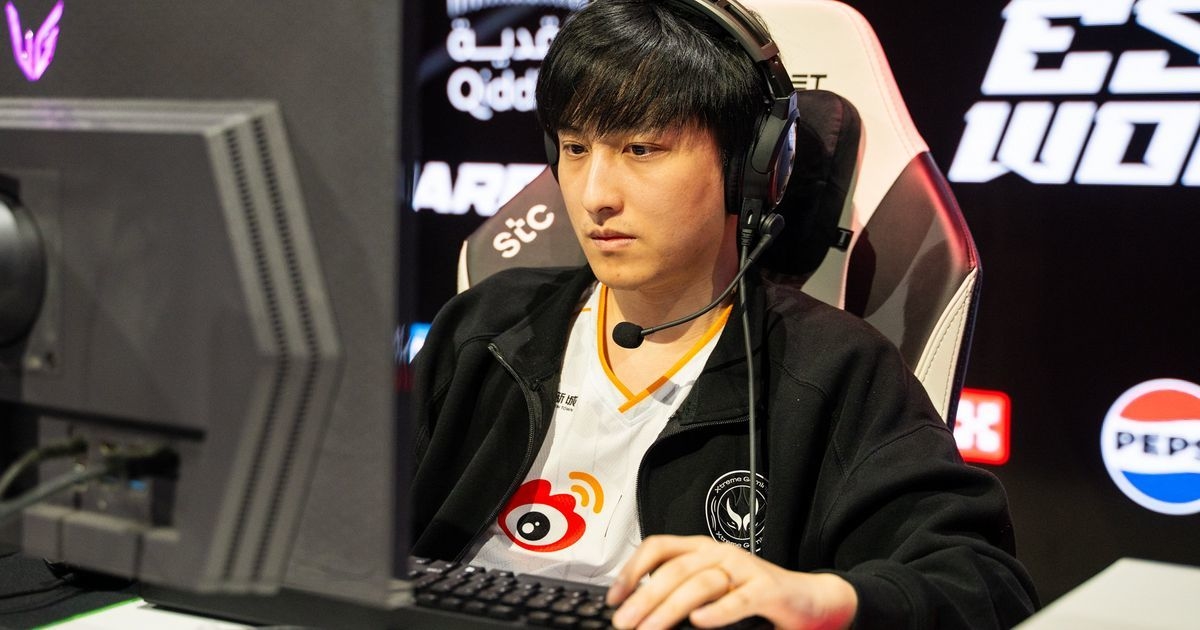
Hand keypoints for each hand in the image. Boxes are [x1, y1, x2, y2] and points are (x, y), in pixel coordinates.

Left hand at [605, 535, 856, 629]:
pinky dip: (718, 611)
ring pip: (700, 583)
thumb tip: (640, 613)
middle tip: (624, 622)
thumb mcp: (712, 590)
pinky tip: (699, 623)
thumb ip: (681, 595)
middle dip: (644, 597)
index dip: (632, 570)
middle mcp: (720, 553)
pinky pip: (739, 599)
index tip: (614, 598)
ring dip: (670, 608)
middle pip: (674, 569)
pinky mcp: (767, 590)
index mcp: (702, 550)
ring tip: (650, 629)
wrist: (809, 600)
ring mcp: (745, 569)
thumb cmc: (756, 596)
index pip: (659, 548)